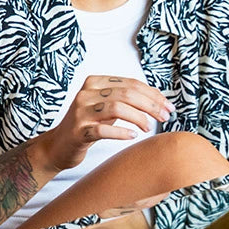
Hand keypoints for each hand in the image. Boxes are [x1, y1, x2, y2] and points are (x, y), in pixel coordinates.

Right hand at [39, 76, 173, 171]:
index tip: (169, 106)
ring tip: (149, 128)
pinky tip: (132, 135)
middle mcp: (85, 94)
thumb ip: (126, 99)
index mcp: (94, 82)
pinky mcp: (78, 131)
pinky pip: (102, 130)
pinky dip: (121, 132)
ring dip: (139, 118)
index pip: (130, 83)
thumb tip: (159, 98)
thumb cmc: (89, 124)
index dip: (153, 94)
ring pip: (116, 108)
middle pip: (126, 94)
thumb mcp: (106, 106)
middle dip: (151, 105)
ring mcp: (80, 112)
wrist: (59, 145)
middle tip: (165, 117)